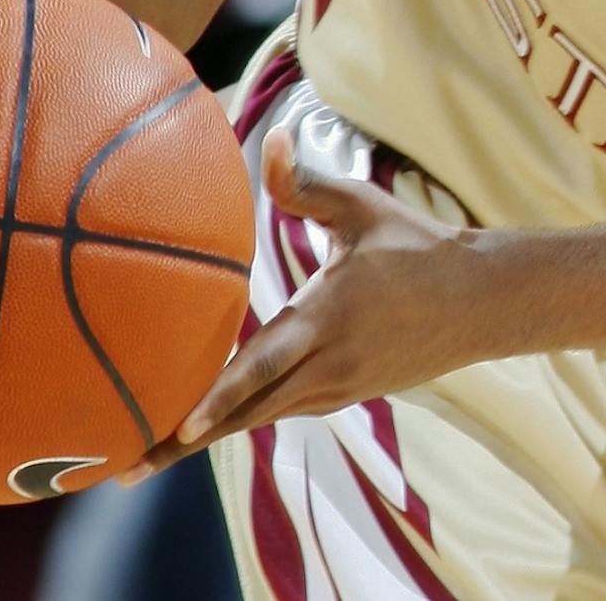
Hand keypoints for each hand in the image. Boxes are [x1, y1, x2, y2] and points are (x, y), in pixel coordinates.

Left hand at [120, 127, 477, 483]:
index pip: (264, 365)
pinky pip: (283, 410)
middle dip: (184, 441)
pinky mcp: (346, 396)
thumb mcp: (362, 208)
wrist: (480, 301)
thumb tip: (268, 139)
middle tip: (124, 466)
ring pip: (261, 418)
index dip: (219, 397)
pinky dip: (242, 419)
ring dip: (206, 436)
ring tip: (145, 456)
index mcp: (329, 316)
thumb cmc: (418, 246)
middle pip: (247, 412)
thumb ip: (306, 184)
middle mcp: (330, 364)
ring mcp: (339, 388)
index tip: (177, 426)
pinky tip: (207, 424)